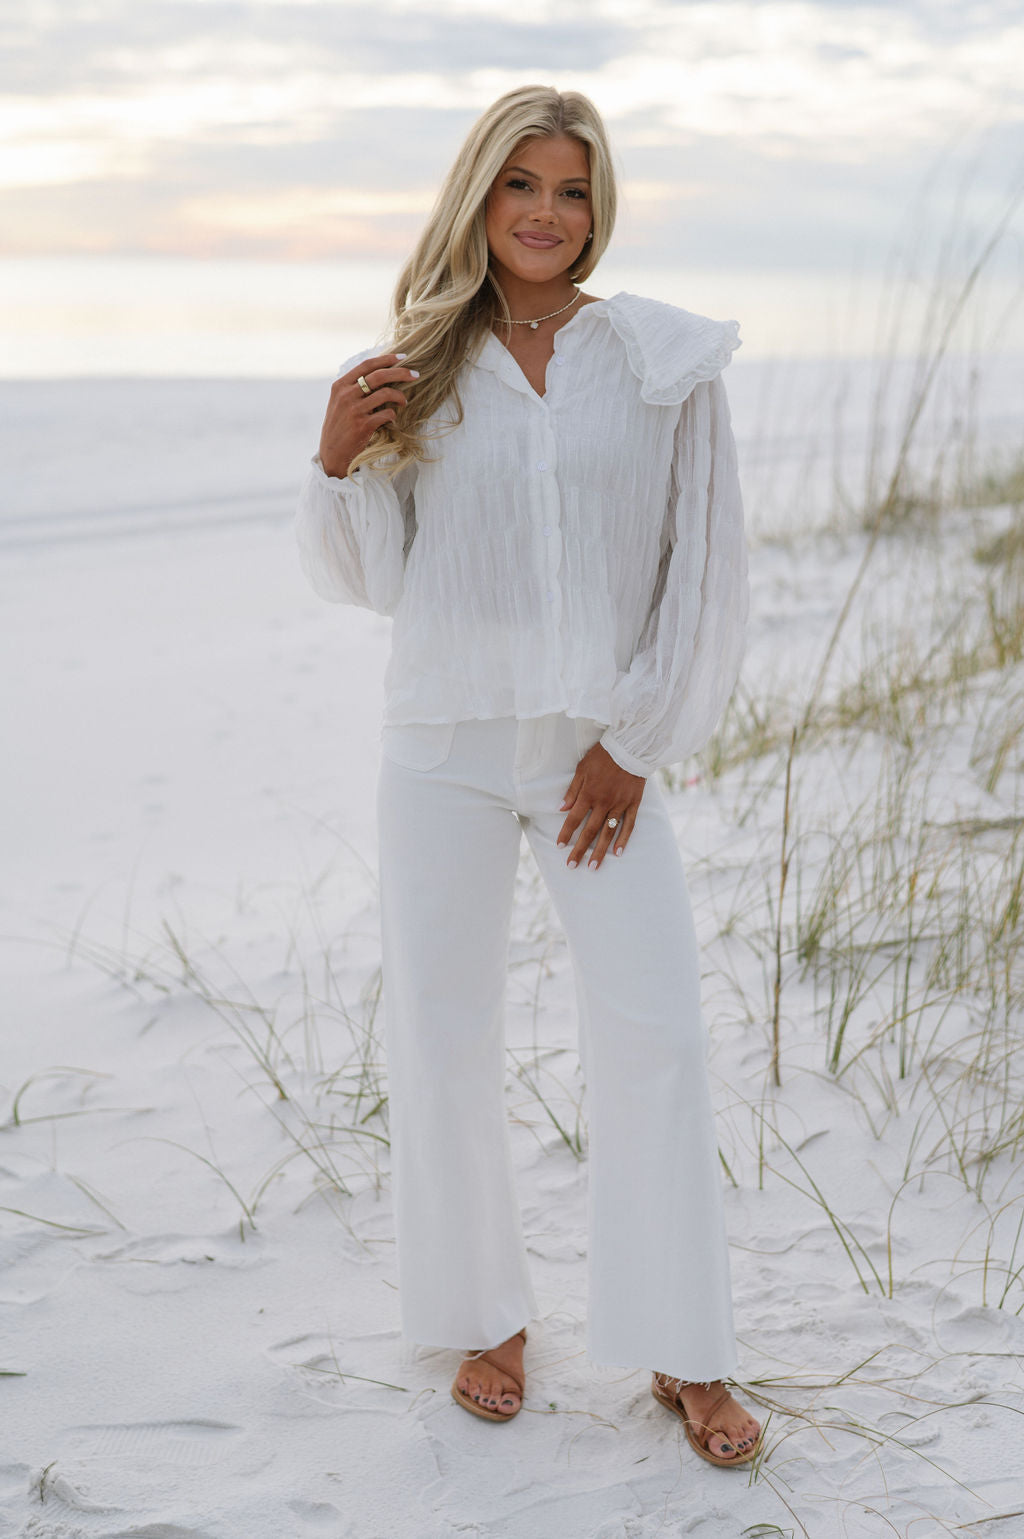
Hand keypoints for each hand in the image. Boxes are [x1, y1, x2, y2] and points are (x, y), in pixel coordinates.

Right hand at [318, 352, 419, 478]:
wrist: (332, 455)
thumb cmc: (339, 427)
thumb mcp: (339, 403)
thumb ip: (353, 388)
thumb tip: (379, 374)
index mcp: (340, 386)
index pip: (366, 365)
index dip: (386, 359)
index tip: (402, 357)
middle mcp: (346, 395)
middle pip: (379, 376)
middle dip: (401, 372)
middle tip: (415, 375)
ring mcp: (354, 410)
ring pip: (386, 393)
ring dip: (400, 396)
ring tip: (404, 401)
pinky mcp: (363, 425)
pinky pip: (387, 414)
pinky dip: (393, 415)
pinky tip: (392, 419)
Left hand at [557, 743, 645, 870]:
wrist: (630, 747)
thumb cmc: (603, 756)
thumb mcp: (582, 769)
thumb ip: (572, 790)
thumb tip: (561, 808)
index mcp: (589, 794)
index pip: (574, 819)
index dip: (566, 834)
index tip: (559, 847)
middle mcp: (604, 803)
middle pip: (590, 831)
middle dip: (580, 850)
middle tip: (572, 866)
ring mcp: (620, 805)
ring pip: (608, 832)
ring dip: (600, 851)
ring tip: (593, 867)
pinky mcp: (633, 804)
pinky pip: (629, 825)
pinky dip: (623, 839)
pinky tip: (617, 853)